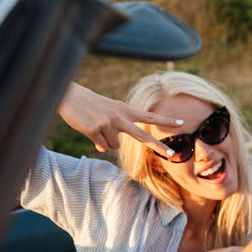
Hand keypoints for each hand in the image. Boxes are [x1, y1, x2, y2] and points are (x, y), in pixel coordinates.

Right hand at [57, 82, 182, 154]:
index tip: (182, 123)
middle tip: (173, 154)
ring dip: (106, 140)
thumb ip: (117, 128)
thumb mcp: (109, 112)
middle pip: (143, 136)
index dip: (165, 121)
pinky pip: (101, 146)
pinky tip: (89, 129)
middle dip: (159, 146)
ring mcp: (107, 124)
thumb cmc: (91, 105)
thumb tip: (112, 148)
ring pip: (114, 146)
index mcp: (125, 110)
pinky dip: (96, 141)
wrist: (69, 96)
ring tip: (96, 126)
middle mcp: (120, 117)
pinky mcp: (94, 130)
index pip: (150, 117)